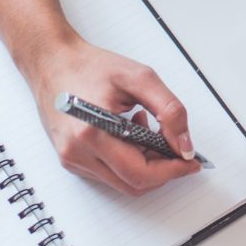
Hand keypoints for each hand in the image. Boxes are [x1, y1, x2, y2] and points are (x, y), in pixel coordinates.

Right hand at [26, 34, 200, 195]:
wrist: (53, 62)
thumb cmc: (91, 66)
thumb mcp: (141, 78)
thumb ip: (169, 111)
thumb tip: (185, 145)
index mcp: (93, 132)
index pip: (141, 173)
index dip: (172, 171)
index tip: (191, 162)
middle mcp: (77, 152)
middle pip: (133, 184)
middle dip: (162, 169)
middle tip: (176, 147)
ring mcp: (72, 159)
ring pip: (122, 182)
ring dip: (144, 163)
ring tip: (145, 128)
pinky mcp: (70, 159)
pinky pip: (108, 173)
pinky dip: (128, 160)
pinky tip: (128, 132)